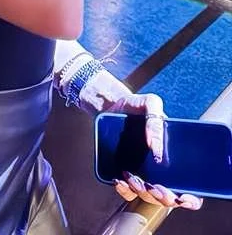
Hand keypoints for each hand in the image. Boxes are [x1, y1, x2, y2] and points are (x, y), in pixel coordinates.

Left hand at [110, 92, 202, 210]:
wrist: (110, 106)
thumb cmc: (136, 106)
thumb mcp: (149, 103)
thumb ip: (155, 118)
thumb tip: (155, 146)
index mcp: (173, 156)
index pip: (189, 185)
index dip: (191, 198)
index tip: (183, 197)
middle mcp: (160, 170)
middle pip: (168, 196)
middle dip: (164, 197)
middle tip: (155, 187)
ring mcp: (142, 174)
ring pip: (148, 198)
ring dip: (143, 193)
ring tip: (134, 179)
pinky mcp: (124, 175)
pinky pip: (126, 191)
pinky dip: (124, 190)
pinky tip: (120, 180)